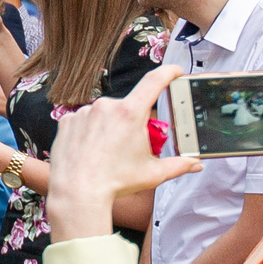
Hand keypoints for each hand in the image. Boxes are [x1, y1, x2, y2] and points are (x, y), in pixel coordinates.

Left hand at [47, 62, 201, 240]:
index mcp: (130, 113)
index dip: (167, 73)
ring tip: (107, 154)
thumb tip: (196, 164)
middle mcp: (105, 107)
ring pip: (105, 116)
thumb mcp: (154, 173)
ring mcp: (83, 112)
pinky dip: (90, 132)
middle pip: (128, 108)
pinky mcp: (67, 121)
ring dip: (110, 128)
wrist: (77, 192)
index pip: (154, 82)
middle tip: (131, 148)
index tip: (175, 71)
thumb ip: (179, 165)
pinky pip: (85, 122)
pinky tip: (91, 151)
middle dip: (134, 123)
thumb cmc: (116, 182)